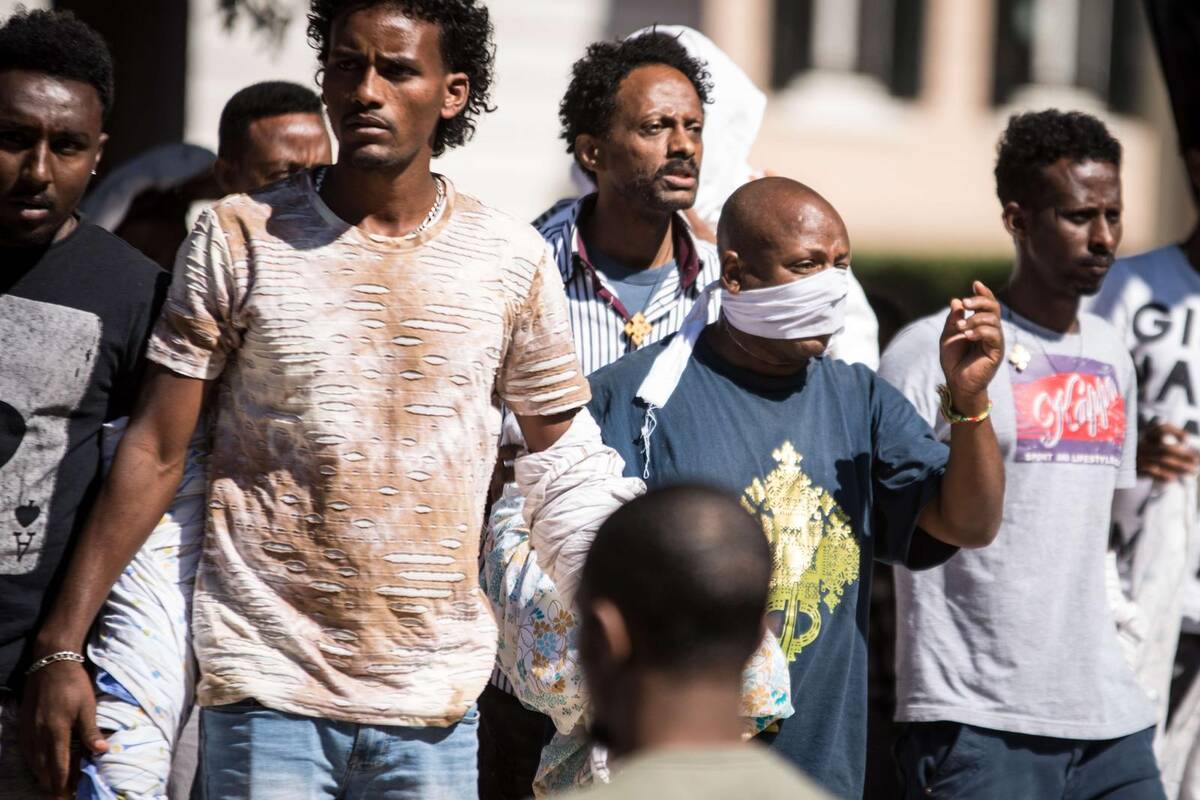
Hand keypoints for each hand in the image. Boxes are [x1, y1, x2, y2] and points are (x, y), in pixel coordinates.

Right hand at [19, 659, 106, 797]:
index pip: (59, 767)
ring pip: (33, 762)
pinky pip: (27, 751)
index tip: (68, 797)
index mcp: (56, 732)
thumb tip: (101, 752)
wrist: (51, 663)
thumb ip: (91, 731)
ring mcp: (29, 730)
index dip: (63, 785)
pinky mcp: (24, 724)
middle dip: (52, 785)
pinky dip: (34, 763)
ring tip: (52, 786)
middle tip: (62, 796)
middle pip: (43, 769)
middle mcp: (39, 735)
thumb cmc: (74, 684)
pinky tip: (39, 766)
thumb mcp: (88, 706)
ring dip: (43, 776)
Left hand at [939, 281, 1003, 414]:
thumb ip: (954, 319)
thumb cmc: (953, 361)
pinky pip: (993, 334)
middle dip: (980, 301)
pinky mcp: (996, 352)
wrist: (957, 383)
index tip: (975, 284)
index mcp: (981, 325)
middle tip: (966, 303)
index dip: (983, 293)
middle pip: (993, 308)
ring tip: (961, 327)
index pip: (987, 305)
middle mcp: (991, 331)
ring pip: (993, 320)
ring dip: (975, 319)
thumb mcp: (949, 336)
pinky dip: (979, 331)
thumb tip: (956, 300)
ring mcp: (995, 341)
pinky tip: (967, 335)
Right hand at [1137, 422, 1199, 481]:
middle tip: (1197, 461)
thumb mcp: (1152, 445)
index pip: (1161, 429)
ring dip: (1180, 467)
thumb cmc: (1145, 454)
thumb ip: (1170, 446)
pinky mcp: (1135, 469)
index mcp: (1146, 435)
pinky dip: (1164, 476)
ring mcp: (1138, 457)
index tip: (1186, 441)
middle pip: (1166, 449)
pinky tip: (1174, 478)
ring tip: (1193, 471)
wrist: (1121, 466)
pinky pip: (1153, 472)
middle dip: (1184, 456)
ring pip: (1162, 461)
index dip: (1176, 432)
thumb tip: (1193, 454)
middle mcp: (1141, 444)